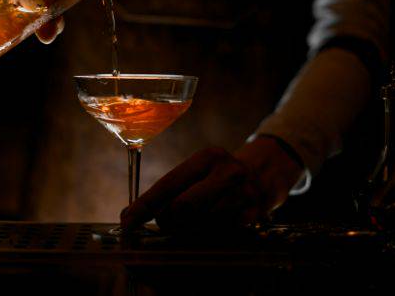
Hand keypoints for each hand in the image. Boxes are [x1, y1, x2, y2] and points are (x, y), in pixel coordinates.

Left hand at [120, 137, 304, 232]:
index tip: (127, 221)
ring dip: (189, 231)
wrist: (267, 173)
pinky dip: (209, 236)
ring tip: (192, 224)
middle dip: (168, 222)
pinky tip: (212, 227)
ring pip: (201, 225)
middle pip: (183, 208)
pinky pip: (220, 235)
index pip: (168, 184)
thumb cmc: (220, 176)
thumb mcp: (201, 170)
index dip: (144, 206)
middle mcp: (226, 172)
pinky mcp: (254, 215)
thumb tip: (137, 216)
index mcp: (206, 157)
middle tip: (167, 224)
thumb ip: (176, 188)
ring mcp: (243, 194)